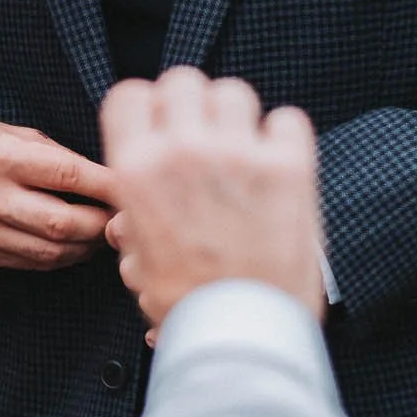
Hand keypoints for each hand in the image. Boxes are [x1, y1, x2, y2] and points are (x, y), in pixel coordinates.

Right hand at [0, 118, 116, 269]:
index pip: (67, 175)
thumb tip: (107, 180)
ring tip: (101, 233)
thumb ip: (57, 156)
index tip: (132, 188)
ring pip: (50, 252)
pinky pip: (32, 264)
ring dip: (85, 246)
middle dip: (101, 224)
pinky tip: (73, 245)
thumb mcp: (12, 133)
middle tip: (123, 218)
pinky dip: (60, 257)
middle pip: (62, 223)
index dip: (107, 185)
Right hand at [100, 68, 324, 331]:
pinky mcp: (289, 166)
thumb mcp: (139, 262)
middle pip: (182, 81)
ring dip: (235, 115)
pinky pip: (287, 118)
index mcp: (136, 170)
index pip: (128, 95)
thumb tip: (129, 217)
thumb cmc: (188, 306)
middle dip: (189, 103)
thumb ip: (133, 223)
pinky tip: (278, 162)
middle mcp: (183, 150)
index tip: (157, 123)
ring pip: (233, 92)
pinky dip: (283, 135)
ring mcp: (238, 153)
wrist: (243, 336)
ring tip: (241, 148)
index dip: (144, 107)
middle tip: (201, 133)